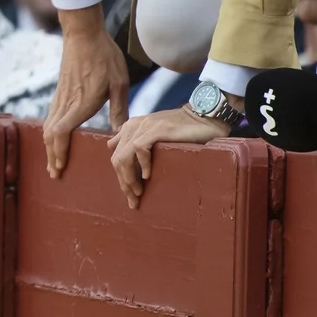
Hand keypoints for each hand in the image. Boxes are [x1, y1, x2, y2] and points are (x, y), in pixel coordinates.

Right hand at [44, 7, 128, 178]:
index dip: (59, 152)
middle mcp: (66, 103)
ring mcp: (60, 97)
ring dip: (49, 146)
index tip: (60, 167)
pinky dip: (50, 132)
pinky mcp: (60, 91)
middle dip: (51, 155)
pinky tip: (55, 136)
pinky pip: (50, 117)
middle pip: (51, 135)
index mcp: (81, 104)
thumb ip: (119, 110)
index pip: (62, 134)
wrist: (83, 33)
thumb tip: (121, 134)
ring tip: (53, 159)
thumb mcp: (119, 83)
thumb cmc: (104, 56)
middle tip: (54, 172)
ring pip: (48, 127)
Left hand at [108, 106, 229, 207]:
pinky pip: (139, 148)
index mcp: (131, 127)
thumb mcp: (155, 134)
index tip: (130, 196)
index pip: (117, 156)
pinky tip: (148, 176)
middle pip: (118, 159)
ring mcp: (145, 125)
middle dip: (124, 183)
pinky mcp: (157, 128)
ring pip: (124, 156)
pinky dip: (142, 164)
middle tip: (134, 200)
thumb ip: (135, 139)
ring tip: (139, 192)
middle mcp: (135, 125)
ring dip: (130, 178)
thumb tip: (111, 146)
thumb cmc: (183, 130)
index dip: (121, 178)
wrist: (205, 116)